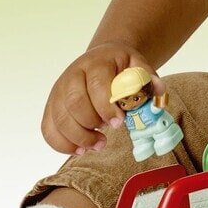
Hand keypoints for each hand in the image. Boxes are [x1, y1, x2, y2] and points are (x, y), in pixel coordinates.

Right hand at [41, 43, 156, 154]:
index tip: (119, 123)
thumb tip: (159, 91)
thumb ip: (148, 78)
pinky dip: (61, 144)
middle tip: (106, 138)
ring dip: (77, 138)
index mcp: (96, 63)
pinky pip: (48, 129)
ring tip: (98, 145)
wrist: (102, 59)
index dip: (106, 107)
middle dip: (91, 126)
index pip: (96, 84)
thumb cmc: (121, 66)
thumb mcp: (138, 65)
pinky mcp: (52, 106)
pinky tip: (80, 149)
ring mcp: (58, 91)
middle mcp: (72, 75)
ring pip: (58, 119)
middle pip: (73, 103)